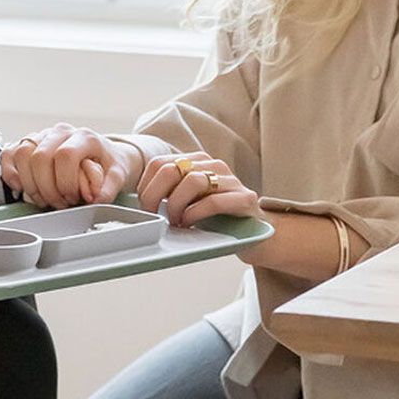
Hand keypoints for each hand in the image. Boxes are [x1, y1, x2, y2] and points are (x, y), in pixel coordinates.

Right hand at [1, 124, 135, 208]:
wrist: (102, 155)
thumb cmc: (107, 165)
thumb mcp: (117, 175)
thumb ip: (109, 187)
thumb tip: (95, 199)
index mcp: (84, 137)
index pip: (65, 155)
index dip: (65, 182)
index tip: (72, 198)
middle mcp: (61, 132)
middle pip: (40, 156)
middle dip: (47, 188)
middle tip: (58, 203)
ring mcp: (43, 135)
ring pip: (22, 154)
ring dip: (29, 184)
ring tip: (44, 199)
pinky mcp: (29, 143)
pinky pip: (9, 154)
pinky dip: (11, 173)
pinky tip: (21, 187)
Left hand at [137, 152, 262, 228]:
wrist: (258, 236)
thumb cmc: (217, 220)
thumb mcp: (189, 202)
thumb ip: (170, 194)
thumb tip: (140, 201)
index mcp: (196, 162)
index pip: (159, 163)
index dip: (145, 186)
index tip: (144, 208)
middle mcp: (214, 165)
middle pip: (172, 169)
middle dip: (155, 195)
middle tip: (155, 215)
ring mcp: (231, 180)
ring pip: (192, 181)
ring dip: (177, 205)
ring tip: (176, 221)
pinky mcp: (245, 199)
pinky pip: (213, 201)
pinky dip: (195, 214)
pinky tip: (190, 224)